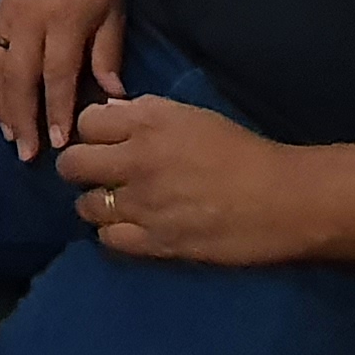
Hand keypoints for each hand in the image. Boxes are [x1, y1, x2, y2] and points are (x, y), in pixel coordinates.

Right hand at [0, 0, 130, 157]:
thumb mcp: (114, 12)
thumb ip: (108, 55)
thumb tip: (112, 99)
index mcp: (65, 20)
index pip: (58, 76)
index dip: (56, 111)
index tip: (58, 144)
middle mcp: (31, 20)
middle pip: (20, 78)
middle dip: (22, 118)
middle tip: (26, 153)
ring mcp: (9, 14)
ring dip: (0, 104)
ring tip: (10, 134)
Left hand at [61, 97, 308, 264]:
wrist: (281, 198)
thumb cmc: (242, 151)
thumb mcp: (193, 116)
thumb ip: (147, 113)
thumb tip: (109, 114)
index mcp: (147, 123)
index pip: (86, 122)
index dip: (92, 132)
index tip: (104, 141)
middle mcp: (135, 161)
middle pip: (72, 164)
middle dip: (79, 167)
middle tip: (98, 173)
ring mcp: (142, 205)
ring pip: (85, 205)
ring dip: (96, 203)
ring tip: (115, 203)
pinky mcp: (154, 242)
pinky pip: (108, 239)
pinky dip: (113, 233)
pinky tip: (129, 227)